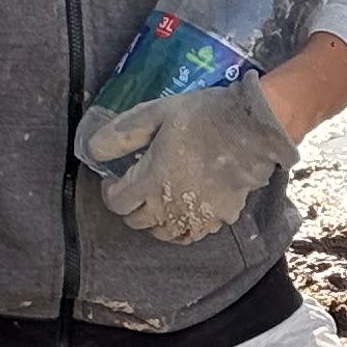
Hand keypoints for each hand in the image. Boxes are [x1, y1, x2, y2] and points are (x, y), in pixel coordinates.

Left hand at [82, 76, 295, 243]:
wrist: (253, 127)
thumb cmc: (204, 116)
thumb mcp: (156, 113)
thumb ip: (121, 134)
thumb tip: (92, 149)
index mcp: (151, 181)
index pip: (117, 203)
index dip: (110, 191)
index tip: (114, 178)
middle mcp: (170, 206)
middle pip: (137, 221)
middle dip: (130, 206)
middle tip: (135, 187)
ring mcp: (196, 216)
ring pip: (163, 234)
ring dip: (154, 221)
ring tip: (157, 202)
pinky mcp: (219, 218)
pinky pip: (192, 234)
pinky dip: (182, 227)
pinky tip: (184, 211)